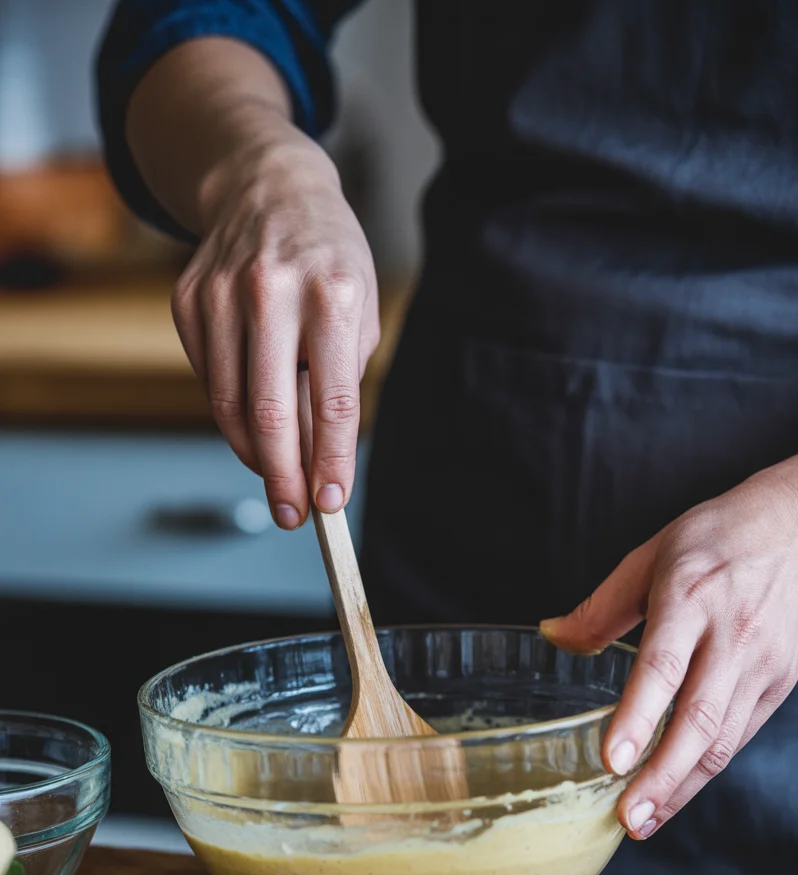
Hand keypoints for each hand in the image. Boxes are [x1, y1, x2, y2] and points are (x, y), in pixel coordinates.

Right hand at [172, 139, 378, 528]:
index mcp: (333, 295)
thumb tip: (319, 459)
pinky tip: (252, 420)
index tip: (331, 502)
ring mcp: (222, 295)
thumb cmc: (328, 261)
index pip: (333, 401)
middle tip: (292, 515)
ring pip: (231, 404)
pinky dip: (232, 414)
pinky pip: (210, 380)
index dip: (331, 460)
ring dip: (254, 454)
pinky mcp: (189, 302)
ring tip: (275, 478)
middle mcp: (274, 291)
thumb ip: (342, 382)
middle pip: (272, 411)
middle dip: (283, 476)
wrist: (269, 189)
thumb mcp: (360, 311)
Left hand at [540, 447, 797, 838]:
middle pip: (699, 719)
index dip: (639, 716)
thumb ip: (601, 606)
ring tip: (643, 821)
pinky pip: (739, 737)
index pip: (663, 665)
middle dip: (662, 776)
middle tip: (628, 816)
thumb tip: (552, 637)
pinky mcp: (777, 685)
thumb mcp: (650, 556)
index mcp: (691, 596)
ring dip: (682, 787)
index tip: (613, 759)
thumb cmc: (718, 540)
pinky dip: (704, 771)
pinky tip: (673, 793)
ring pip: (723, 740)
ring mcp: (760, 665)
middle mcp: (731, 635)